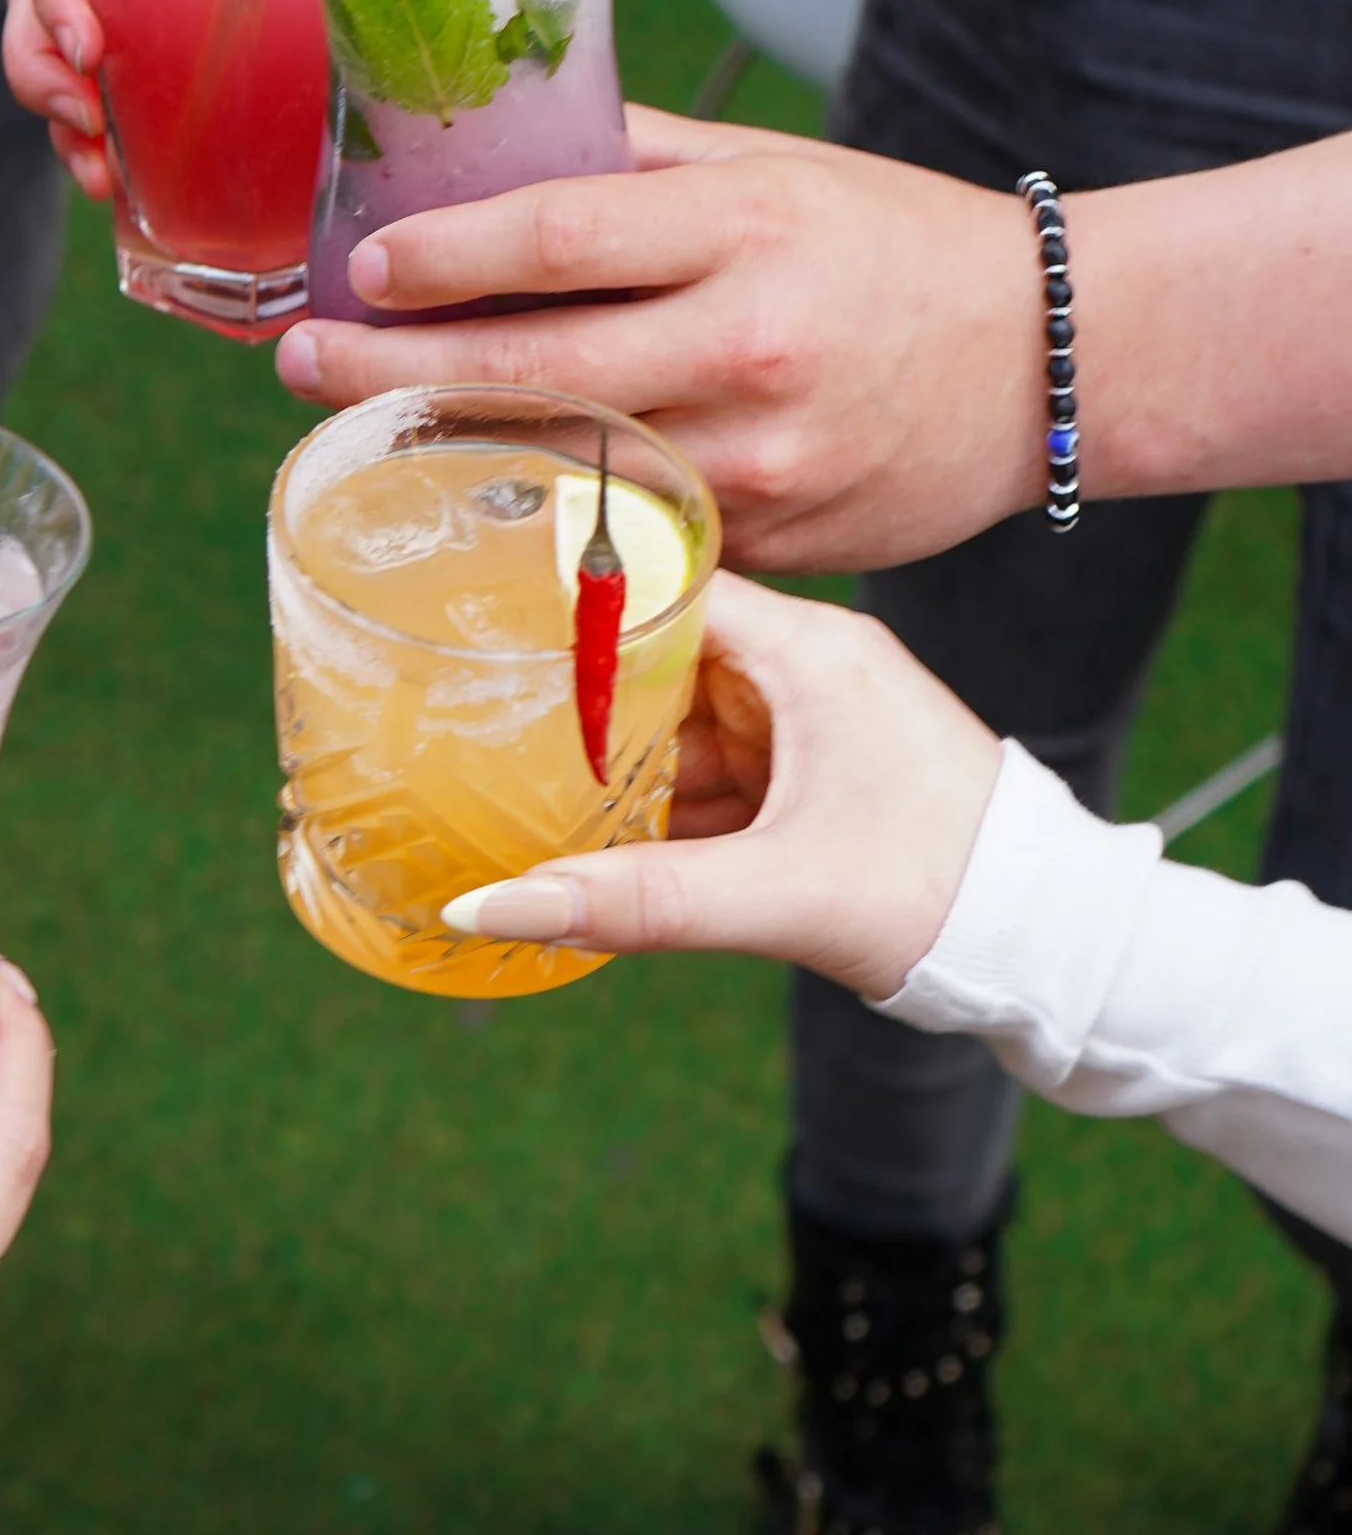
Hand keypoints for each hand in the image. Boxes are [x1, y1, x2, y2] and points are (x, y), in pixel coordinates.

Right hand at [1, 0, 109, 200]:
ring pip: (38, 70)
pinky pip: (68, 113)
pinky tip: (110, 182)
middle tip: (88, 121)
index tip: (88, 53)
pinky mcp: (91, 70)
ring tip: (101, 176)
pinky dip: (84, 151)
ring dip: (63, 129)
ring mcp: (76, 18)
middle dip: (45, 78)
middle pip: (29, 13)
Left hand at [275, 109, 1047, 575]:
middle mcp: (747, 349)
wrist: (1046, 359)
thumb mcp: (771, 166)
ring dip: (444, 453)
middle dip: (392, 370)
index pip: (557, 239)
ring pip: (562, 467)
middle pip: (531, 370)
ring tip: (353, 425)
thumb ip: (631, 161)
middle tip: (302, 360)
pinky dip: (537, 513)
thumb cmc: (893, 245)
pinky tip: (468, 496)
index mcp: (745, 230)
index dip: (442, 258)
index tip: (361, 263)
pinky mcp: (768, 540)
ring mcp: (758, 461)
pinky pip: (625, 531)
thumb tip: (487, 142)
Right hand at [442, 573, 1001, 999]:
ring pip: (681, 725)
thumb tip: (493, 908)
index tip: (489, 625)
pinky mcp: (817, 776)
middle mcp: (810, 668)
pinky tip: (601, 845)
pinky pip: (714, 772)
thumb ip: (634, 900)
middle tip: (479, 730)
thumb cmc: (944, 895)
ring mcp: (815, 723)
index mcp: (810, 651)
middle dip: (583, 706)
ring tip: (524, 797)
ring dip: (620, 769)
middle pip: (661, 660)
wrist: (1055, 946)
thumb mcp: (778, 896)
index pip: (666, 588)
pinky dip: (664, 807)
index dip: (578, 606)